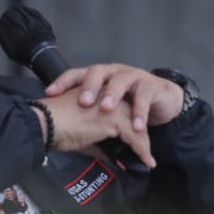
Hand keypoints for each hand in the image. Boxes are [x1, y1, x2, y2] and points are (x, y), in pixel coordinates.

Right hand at [36, 88, 156, 167]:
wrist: (46, 124)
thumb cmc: (56, 128)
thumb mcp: (82, 136)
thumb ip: (99, 144)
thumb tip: (112, 157)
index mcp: (98, 95)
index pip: (120, 109)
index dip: (129, 126)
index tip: (133, 143)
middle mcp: (107, 97)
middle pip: (132, 115)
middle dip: (140, 135)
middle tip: (145, 153)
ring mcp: (112, 106)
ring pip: (136, 125)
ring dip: (144, 144)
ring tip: (148, 160)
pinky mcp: (114, 119)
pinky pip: (135, 136)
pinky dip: (142, 151)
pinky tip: (147, 161)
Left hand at [44, 64, 184, 129]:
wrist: (162, 101)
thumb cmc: (130, 106)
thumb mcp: (109, 113)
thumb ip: (93, 121)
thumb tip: (72, 141)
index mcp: (99, 76)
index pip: (77, 74)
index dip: (63, 82)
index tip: (51, 93)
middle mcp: (114, 72)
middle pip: (98, 72)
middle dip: (89, 86)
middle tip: (83, 102)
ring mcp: (133, 76)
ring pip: (120, 80)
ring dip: (112, 95)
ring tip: (106, 110)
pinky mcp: (151, 86)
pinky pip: (144, 97)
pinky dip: (139, 112)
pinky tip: (136, 126)